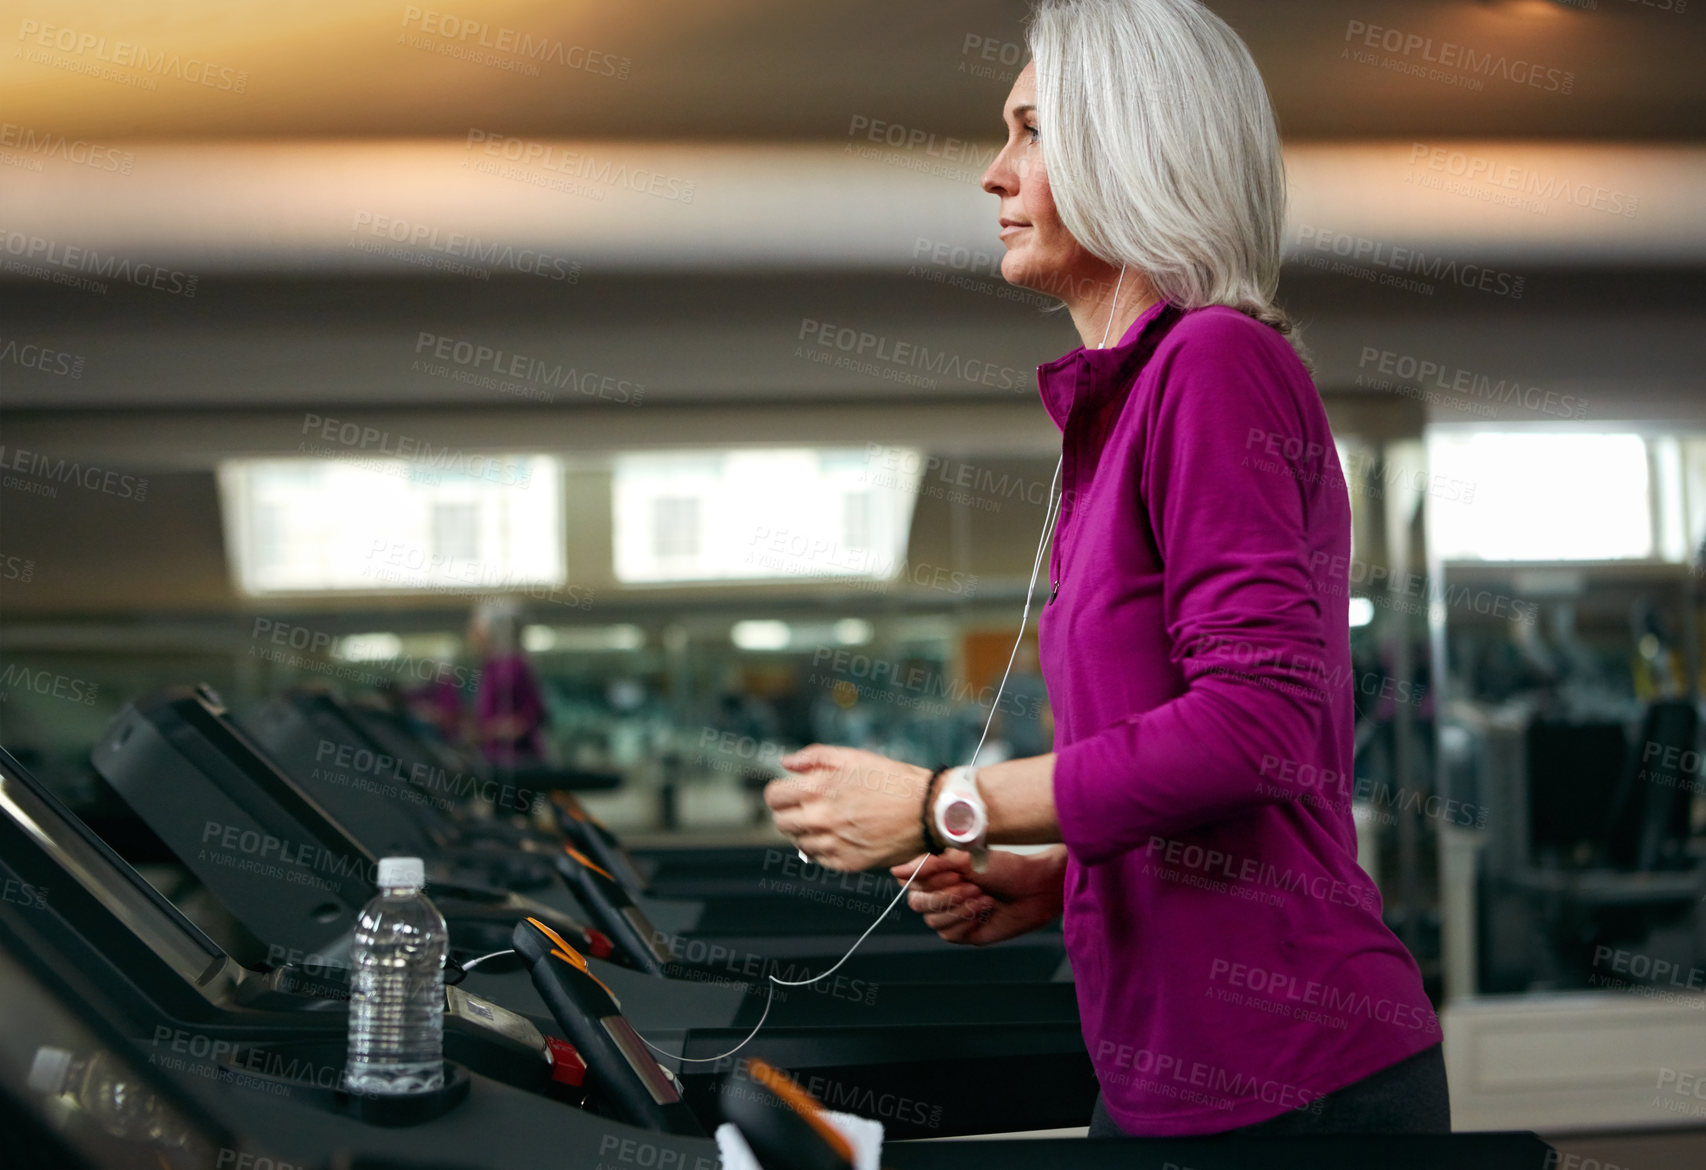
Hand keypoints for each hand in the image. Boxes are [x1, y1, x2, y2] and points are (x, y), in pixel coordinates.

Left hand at [764, 745, 931, 871]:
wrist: (926, 811)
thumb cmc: (891, 780)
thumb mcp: (852, 756)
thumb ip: (813, 757)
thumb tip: (786, 764)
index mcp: (818, 789)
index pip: (773, 797)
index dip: (780, 793)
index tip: (790, 792)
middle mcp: (820, 818)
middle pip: (781, 822)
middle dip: (789, 812)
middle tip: (808, 807)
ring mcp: (832, 844)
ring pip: (798, 842)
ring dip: (806, 831)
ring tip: (829, 821)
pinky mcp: (846, 863)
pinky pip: (818, 859)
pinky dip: (822, 848)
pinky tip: (838, 836)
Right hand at [890, 846, 1065, 945]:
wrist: (1034, 888)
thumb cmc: (1003, 867)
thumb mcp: (965, 859)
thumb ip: (930, 864)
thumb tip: (895, 870)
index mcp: (938, 873)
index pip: (910, 882)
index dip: (929, 879)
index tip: (955, 871)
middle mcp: (941, 894)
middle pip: (917, 904)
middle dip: (945, 895)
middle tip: (972, 885)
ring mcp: (952, 915)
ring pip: (933, 921)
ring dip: (959, 908)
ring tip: (983, 897)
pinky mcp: (965, 933)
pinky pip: (949, 934)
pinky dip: (966, 921)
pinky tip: (985, 910)